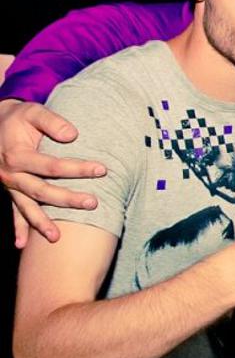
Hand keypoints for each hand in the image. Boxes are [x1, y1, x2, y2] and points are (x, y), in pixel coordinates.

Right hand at [0, 99, 105, 247]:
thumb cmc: (18, 118)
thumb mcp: (32, 112)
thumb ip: (52, 121)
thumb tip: (73, 135)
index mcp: (17, 155)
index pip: (52, 166)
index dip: (77, 168)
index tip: (102, 170)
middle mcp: (11, 174)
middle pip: (42, 191)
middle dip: (67, 199)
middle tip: (93, 203)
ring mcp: (9, 185)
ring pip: (27, 207)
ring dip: (42, 223)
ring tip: (57, 239)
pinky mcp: (10, 190)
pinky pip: (13, 212)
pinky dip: (18, 228)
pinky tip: (22, 245)